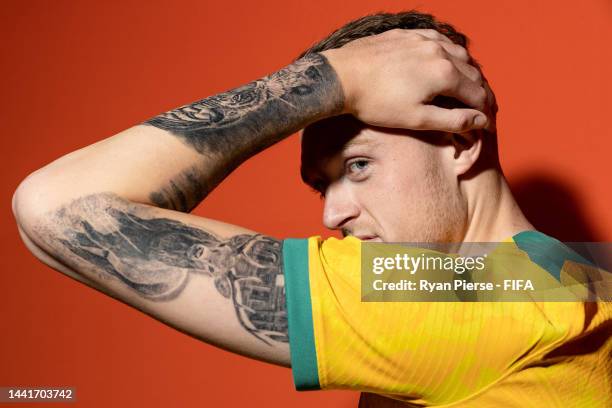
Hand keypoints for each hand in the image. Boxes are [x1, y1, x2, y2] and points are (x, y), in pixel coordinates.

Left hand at [321, 29, 493, 132]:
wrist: (342, 77)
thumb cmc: (377, 103)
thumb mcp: (417, 119)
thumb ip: (452, 120)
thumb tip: (480, 120)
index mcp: (445, 74)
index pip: (477, 94)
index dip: (485, 112)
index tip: (487, 124)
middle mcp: (439, 52)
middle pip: (472, 73)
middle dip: (480, 92)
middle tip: (483, 107)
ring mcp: (423, 39)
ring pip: (457, 53)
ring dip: (467, 71)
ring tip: (467, 86)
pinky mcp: (407, 34)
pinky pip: (437, 40)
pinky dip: (448, 53)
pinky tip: (444, 60)